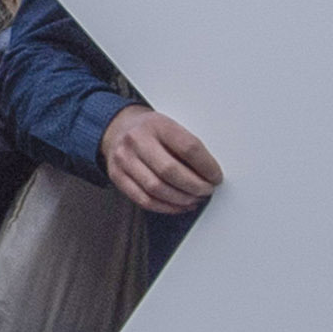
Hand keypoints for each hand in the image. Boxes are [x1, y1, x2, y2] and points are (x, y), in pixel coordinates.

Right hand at [99, 106, 222, 216]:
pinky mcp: (117, 176)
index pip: (188, 147)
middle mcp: (137, 140)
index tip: (216, 176)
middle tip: (207, 190)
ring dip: (181, 199)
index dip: (207, 166)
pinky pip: (144, 200)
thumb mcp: (170, 126)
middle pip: (170, 170)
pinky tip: (179, 206)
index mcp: (157, 124)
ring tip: (195, 199)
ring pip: (156, 188)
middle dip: (194, 186)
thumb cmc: (151, 130)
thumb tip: (209, 173)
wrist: (118, 128)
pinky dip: (166, 207)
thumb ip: (187, 146)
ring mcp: (124, 159)